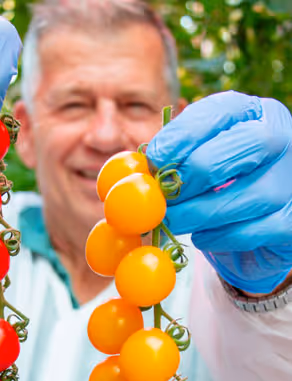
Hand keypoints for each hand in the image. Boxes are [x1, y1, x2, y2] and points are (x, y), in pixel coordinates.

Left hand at [147, 91, 291, 293]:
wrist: (250, 227)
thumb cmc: (214, 187)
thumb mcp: (191, 164)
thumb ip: (169, 160)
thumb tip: (134, 170)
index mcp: (251, 114)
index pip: (218, 112)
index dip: (181, 137)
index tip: (152, 161)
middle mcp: (279, 139)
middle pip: (240, 147)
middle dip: (190, 177)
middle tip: (160, 198)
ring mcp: (291, 180)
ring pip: (246, 196)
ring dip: (197, 214)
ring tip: (172, 221)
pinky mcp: (291, 221)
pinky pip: (251, 231)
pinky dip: (218, 237)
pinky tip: (202, 236)